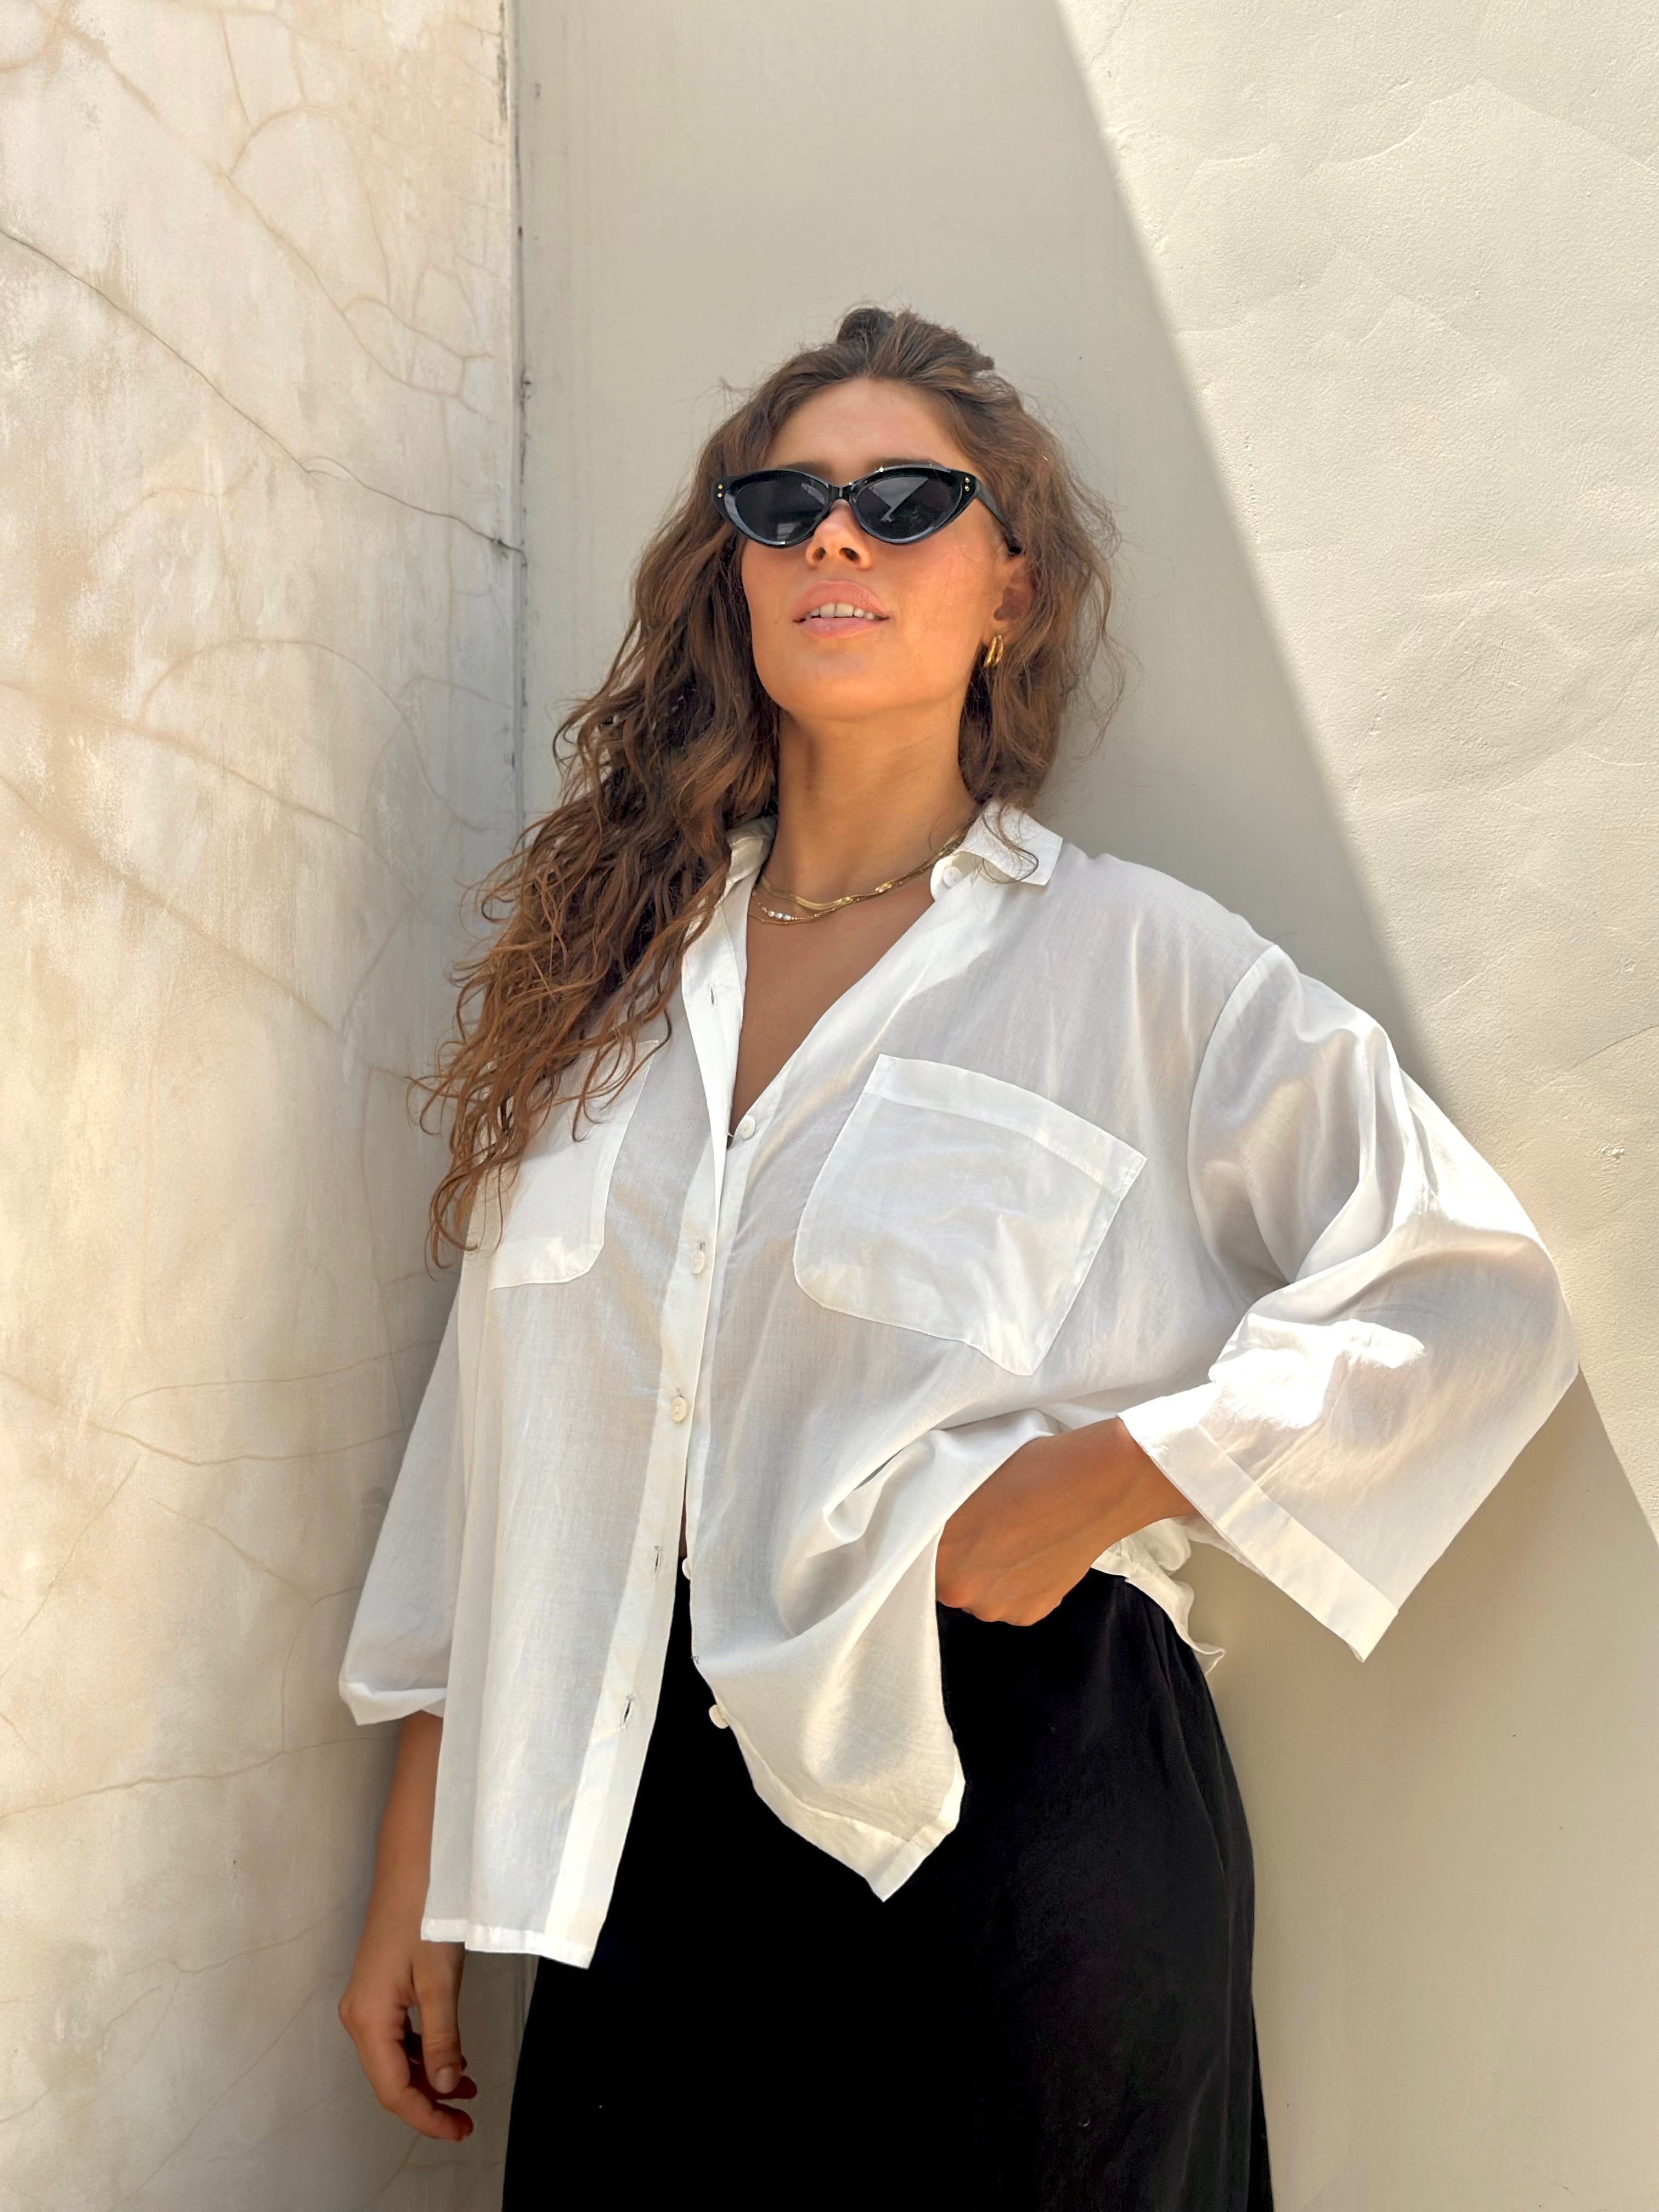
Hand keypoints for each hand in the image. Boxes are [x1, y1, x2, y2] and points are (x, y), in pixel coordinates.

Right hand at [339, 1712, 476, 2141]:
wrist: (413, 1861)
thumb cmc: (425, 1913)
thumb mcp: (438, 1981)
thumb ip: (441, 2039)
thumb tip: (445, 2087)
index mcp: (367, 2019)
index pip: (394, 2090)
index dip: (427, 2116)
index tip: (460, 2130)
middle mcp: (359, 2015)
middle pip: (391, 2078)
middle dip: (429, 2101)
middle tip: (468, 2117)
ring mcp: (367, 2000)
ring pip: (395, 2057)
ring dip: (429, 2076)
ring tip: (468, 2087)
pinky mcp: (380, 1986)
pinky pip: (398, 2034)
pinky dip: (424, 2050)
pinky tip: (451, 2054)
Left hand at [935, 1420, 1191, 1624]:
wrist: (1096, 1483)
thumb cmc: (1031, 1469)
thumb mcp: (965, 1480)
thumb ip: (941, 1515)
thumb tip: (929, 1526)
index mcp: (941, 1556)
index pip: (916, 1559)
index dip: (936, 1542)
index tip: (952, 1527)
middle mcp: (964, 1592)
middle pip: (948, 1581)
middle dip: (963, 1560)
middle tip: (988, 1529)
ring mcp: (1000, 1608)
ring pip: (981, 1594)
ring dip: (991, 1575)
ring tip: (1018, 1538)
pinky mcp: (1032, 1613)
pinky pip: (1012, 1602)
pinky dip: (1019, 1584)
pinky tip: (1037, 1553)